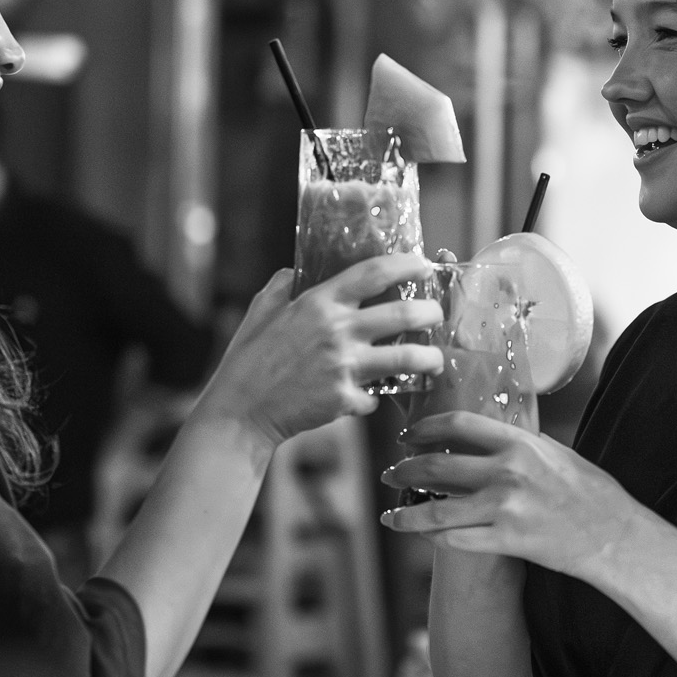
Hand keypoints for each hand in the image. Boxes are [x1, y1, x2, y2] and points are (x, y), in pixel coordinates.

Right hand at [194, 255, 442, 446]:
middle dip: (431, 312)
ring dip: (429, 358)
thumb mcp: (261, 311)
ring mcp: (344, 367)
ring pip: (408, 358)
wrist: (240, 411)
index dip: (406, 264)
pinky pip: (377, 397)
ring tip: (434, 360)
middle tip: (436, 316)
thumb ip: (282, 286)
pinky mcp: (345, 399)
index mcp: (319, 303)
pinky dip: (376, 397)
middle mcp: (337, 331)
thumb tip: (296, 271)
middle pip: (404, 313)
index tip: (422, 264)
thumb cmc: (247, 360)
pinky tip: (371, 396)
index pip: (374, 273)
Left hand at [379, 412, 646, 579]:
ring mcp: (504, 510)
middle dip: (403, 470)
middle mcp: (507, 473)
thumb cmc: (588, 490)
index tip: (407, 436)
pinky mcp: (506, 542)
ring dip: (405, 513)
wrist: (614, 534)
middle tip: (390, 473)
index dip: (423, 429)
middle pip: (435, 467)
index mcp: (519, 443)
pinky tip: (423, 534)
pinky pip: (455, 540)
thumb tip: (482, 435)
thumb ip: (515, 443)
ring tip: (390, 514)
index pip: (456, 425)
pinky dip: (432, 537)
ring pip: (434, 512)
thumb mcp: (554, 451)